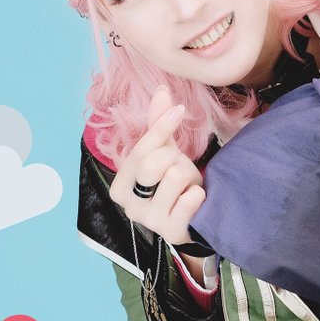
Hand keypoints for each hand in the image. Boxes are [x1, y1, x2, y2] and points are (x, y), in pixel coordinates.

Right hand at [108, 86, 205, 244]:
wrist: (194, 217)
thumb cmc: (174, 183)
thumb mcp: (165, 153)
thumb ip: (159, 124)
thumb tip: (162, 89)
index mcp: (121, 186)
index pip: (139, 150)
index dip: (161, 127)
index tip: (179, 111)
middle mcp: (129, 206)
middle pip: (153, 164)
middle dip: (175, 159)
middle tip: (180, 168)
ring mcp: (150, 221)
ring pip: (174, 177)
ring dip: (189, 178)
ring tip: (187, 187)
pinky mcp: (172, 231)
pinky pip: (190, 198)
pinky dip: (198, 194)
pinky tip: (194, 202)